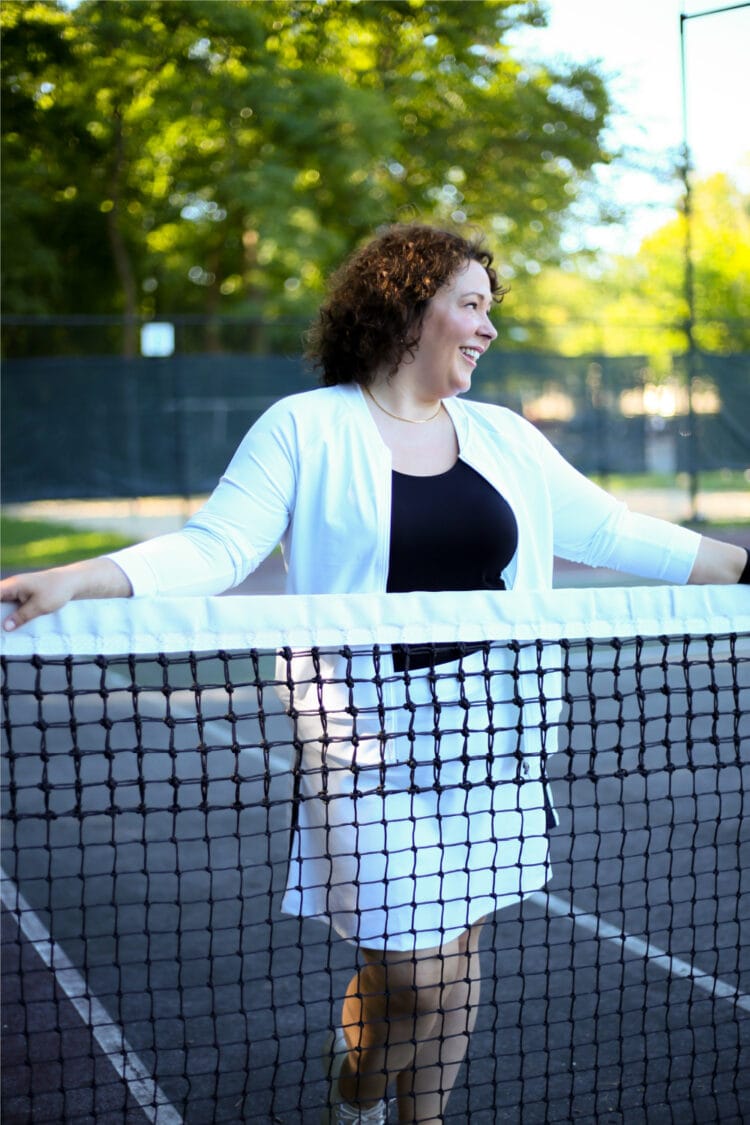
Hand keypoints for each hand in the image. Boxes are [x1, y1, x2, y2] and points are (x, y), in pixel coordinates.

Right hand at [1, 558, 131, 631]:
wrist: (72, 581)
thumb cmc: (56, 590)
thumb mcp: (40, 606)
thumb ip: (22, 616)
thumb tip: (6, 627)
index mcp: (12, 585)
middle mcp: (11, 586)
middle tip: (2, 628)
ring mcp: (16, 591)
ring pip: (2, 604)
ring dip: (2, 615)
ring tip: (4, 630)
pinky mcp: (23, 595)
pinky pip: (10, 605)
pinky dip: (9, 614)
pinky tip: (11, 625)